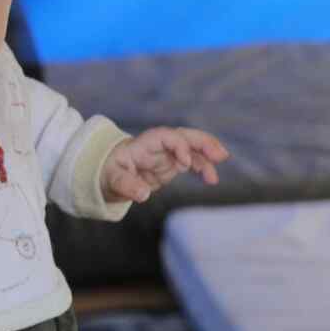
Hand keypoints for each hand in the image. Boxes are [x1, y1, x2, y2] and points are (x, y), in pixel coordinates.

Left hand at [103, 126, 231, 204]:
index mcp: (144, 144)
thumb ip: (127, 186)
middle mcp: (159, 145)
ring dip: (208, 155)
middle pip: (184, 136)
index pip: (165, 136)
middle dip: (203, 143)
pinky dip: (203, 167)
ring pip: (192, 147)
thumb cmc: (109, 173)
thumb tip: (142, 195)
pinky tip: (211, 179)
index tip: (184, 163)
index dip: (178, 145)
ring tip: (217, 171)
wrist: (109, 175)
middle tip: (220, 155)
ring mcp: (168, 154)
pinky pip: (192, 161)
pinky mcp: (173, 164)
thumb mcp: (112, 180)